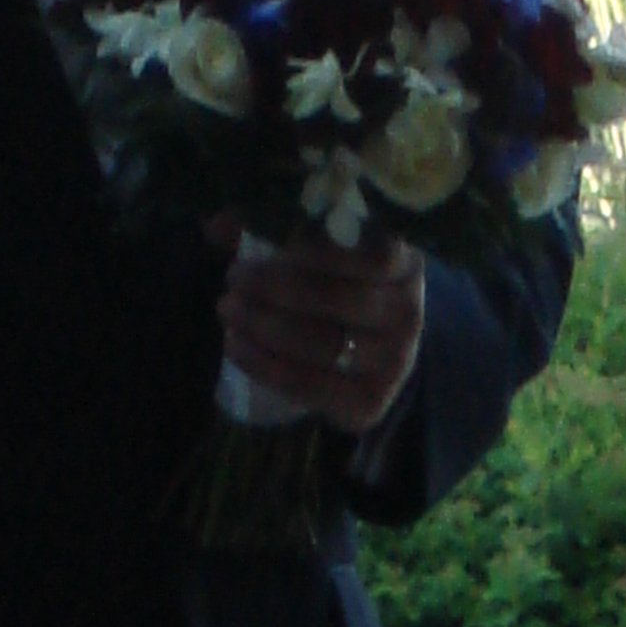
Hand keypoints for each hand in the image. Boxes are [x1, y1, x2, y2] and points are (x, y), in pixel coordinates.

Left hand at [213, 222, 425, 435]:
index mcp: (404, 264)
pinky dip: (264, 365)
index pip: (369, 253)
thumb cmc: (339, 285)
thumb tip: (217, 224)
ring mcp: (393, 362)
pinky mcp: (369, 401)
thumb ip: (276, 227)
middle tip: (234, 277)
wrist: (374, 350)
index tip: (269, 240)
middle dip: (274, 287)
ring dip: (263, 325)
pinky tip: (234, 345)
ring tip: (227, 308)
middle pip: (336, 300)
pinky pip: (308, 385)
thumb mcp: (321, 251)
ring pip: (320, 344)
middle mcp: (407, 313)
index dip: (315, 247)